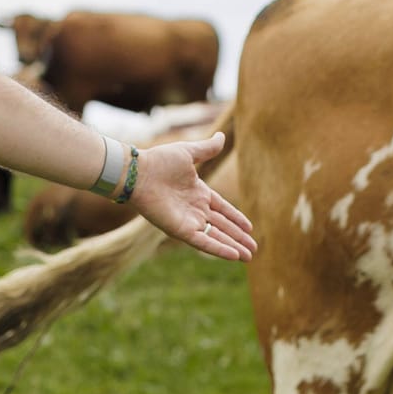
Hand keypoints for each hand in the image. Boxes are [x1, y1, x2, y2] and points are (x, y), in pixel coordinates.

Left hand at [128, 132, 256, 260]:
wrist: (138, 173)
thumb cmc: (159, 161)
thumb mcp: (188, 152)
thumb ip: (207, 149)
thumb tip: (221, 136)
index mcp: (198, 192)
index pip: (222, 209)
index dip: (236, 218)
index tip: (250, 227)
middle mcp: (195, 209)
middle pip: (222, 226)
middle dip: (239, 237)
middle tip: (254, 249)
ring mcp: (188, 221)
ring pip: (216, 237)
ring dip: (233, 247)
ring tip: (249, 257)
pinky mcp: (180, 230)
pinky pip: (204, 242)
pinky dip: (219, 249)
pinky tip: (234, 256)